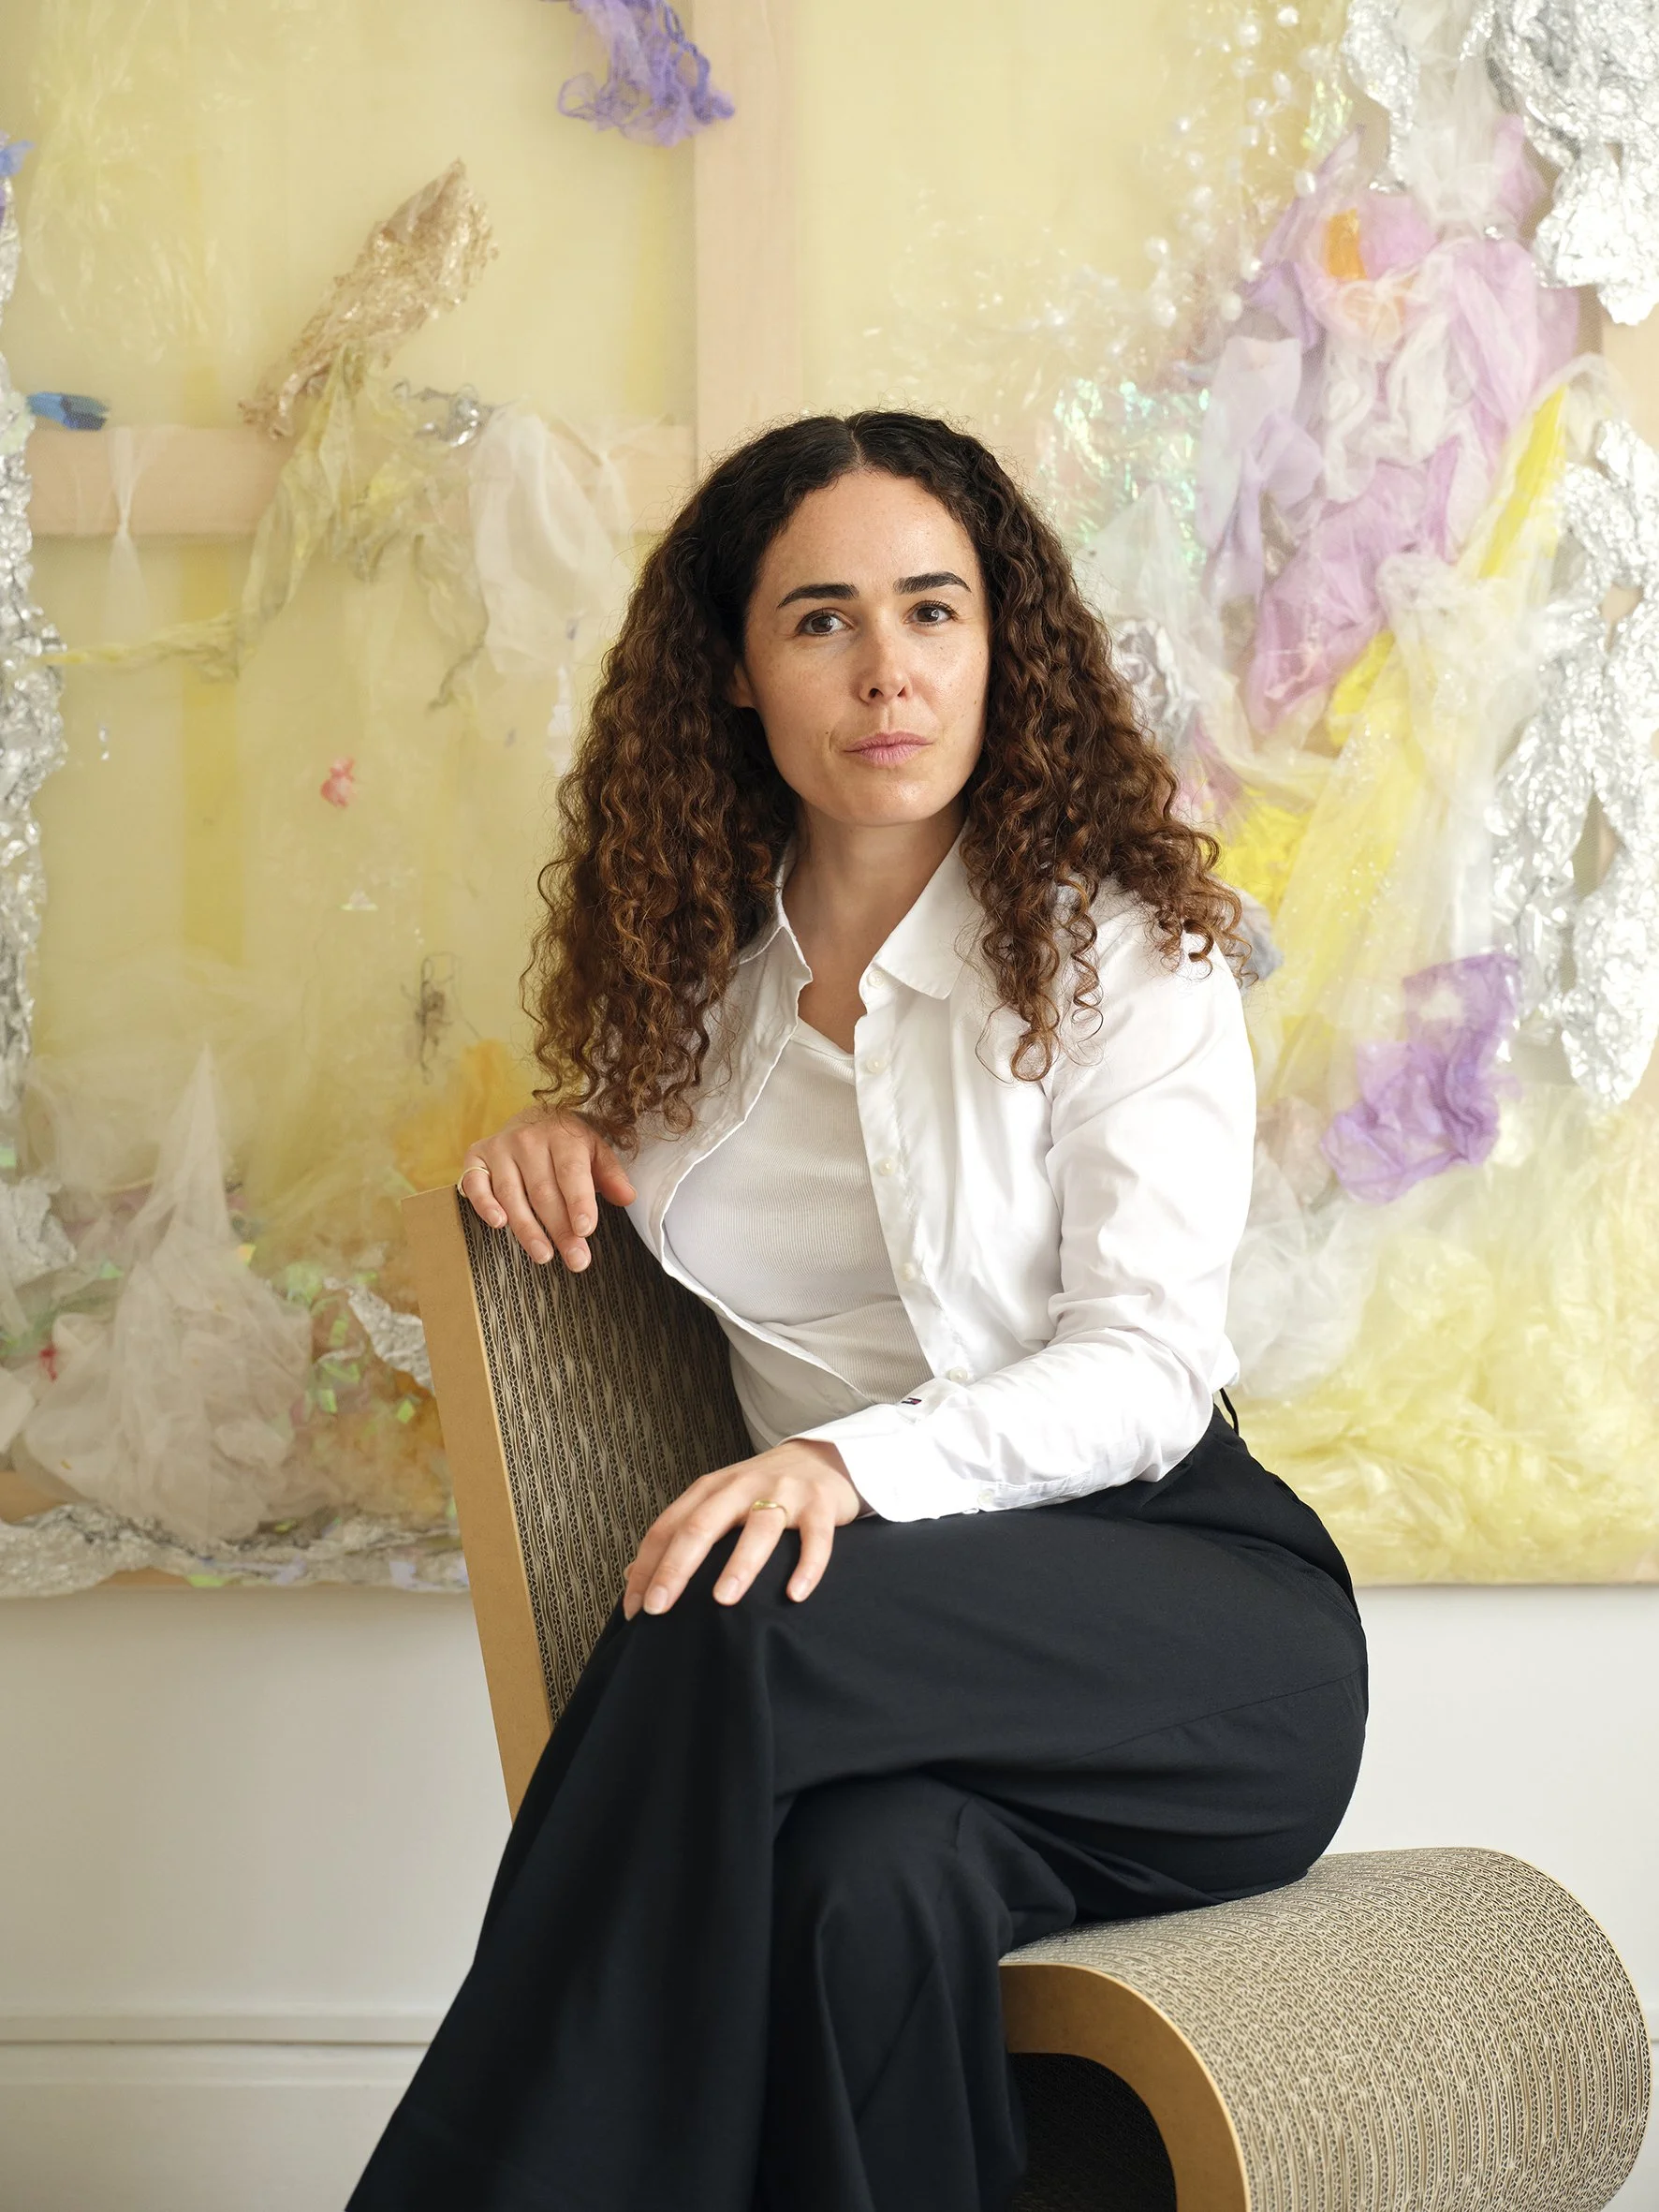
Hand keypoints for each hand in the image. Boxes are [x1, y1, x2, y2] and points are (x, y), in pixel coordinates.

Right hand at [458, 1109, 635, 1270]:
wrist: (532, 1119)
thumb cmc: (568, 1144)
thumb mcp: (595, 1151)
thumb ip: (611, 1175)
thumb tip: (628, 1197)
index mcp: (562, 1136)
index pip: (571, 1172)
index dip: (579, 1202)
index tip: (585, 1230)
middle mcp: (528, 1139)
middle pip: (543, 1191)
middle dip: (560, 1229)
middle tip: (576, 1259)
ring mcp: (500, 1148)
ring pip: (512, 1194)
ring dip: (527, 1228)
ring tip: (544, 1255)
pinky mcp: (476, 1157)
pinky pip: (475, 1184)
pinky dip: (484, 1204)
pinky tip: (499, 1223)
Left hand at [623, 1439, 863, 1617]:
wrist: (822, 1458)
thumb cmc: (761, 1492)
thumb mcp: (717, 1504)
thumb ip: (678, 1534)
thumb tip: (630, 1575)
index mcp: (710, 1489)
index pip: (668, 1527)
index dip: (647, 1567)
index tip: (633, 1610)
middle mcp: (742, 1486)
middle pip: (703, 1525)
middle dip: (677, 1567)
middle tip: (658, 1607)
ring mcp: (783, 1493)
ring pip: (759, 1527)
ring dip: (740, 1564)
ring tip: (723, 1600)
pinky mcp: (820, 1505)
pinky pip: (814, 1537)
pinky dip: (807, 1566)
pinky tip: (795, 1595)